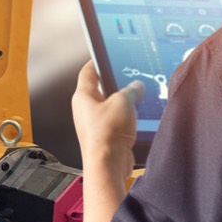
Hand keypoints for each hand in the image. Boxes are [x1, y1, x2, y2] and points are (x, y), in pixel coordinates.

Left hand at [72, 61, 144, 175]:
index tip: (106, 55)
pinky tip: (139, 118)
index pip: (88, 72)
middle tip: (131, 78)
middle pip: (102, 89)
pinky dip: (128, 119)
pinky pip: (117, 122)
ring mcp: (95, 124)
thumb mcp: (124, 102)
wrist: (108, 165)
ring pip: (112, 107)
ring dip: (125, 104)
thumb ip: (131, 90)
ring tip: (138, 99)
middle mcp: (86, 110)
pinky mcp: (106, 136)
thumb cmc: (107, 134)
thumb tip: (136, 87)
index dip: (97, 61)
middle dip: (118, 85)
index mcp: (83, 96)